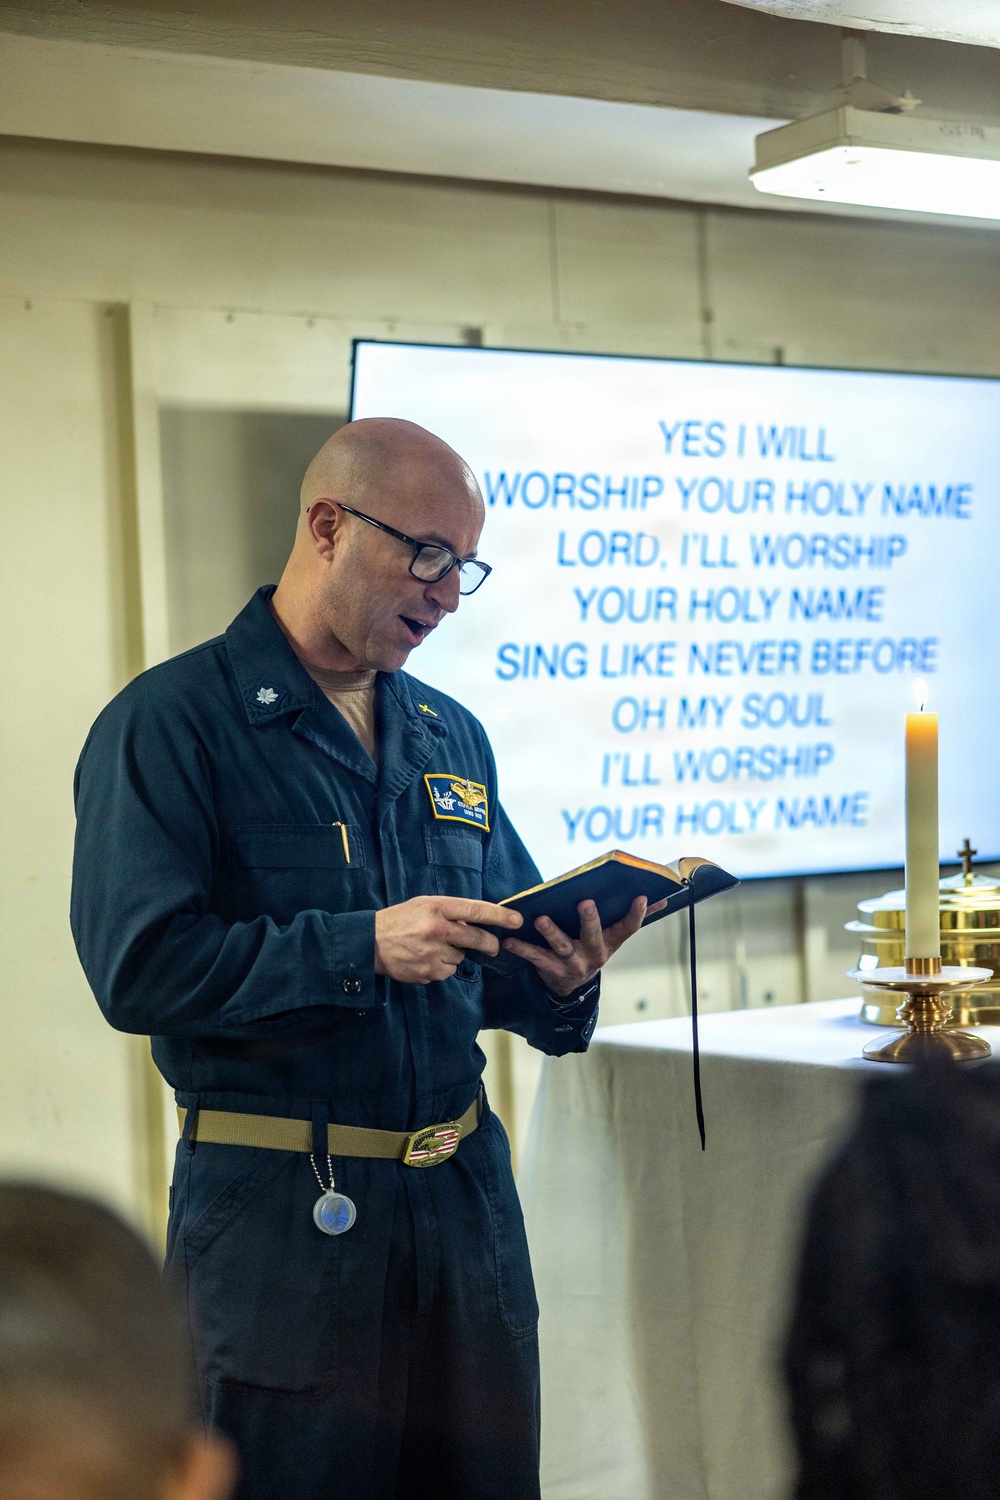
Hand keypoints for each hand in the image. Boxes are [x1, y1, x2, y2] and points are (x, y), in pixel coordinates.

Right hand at [374, 896, 522, 983]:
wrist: (370, 943)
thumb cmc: (400, 920)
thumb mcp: (424, 905)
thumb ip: (450, 912)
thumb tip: (477, 922)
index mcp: (437, 908)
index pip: (475, 910)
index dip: (499, 916)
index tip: (517, 920)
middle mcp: (437, 930)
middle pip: (477, 939)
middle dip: (489, 944)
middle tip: (492, 946)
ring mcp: (433, 953)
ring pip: (462, 958)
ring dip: (455, 954)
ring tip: (433, 948)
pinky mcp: (429, 972)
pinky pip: (448, 971)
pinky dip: (442, 967)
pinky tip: (426, 959)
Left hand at [501, 895, 668, 997]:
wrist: (572, 987)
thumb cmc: (592, 949)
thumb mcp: (614, 937)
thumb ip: (635, 918)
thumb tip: (663, 898)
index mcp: (611, 943)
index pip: (628, 928)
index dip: (636, 914)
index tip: (641, 897)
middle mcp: (594, 954)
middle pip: (593, 935)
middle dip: (590, 920)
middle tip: (585, 903)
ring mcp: (572, 964)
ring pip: (563, 947)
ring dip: (551, 932)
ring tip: (540, 919)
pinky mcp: (551, 970)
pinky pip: (535, 957)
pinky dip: (522, 948)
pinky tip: (509, 939)